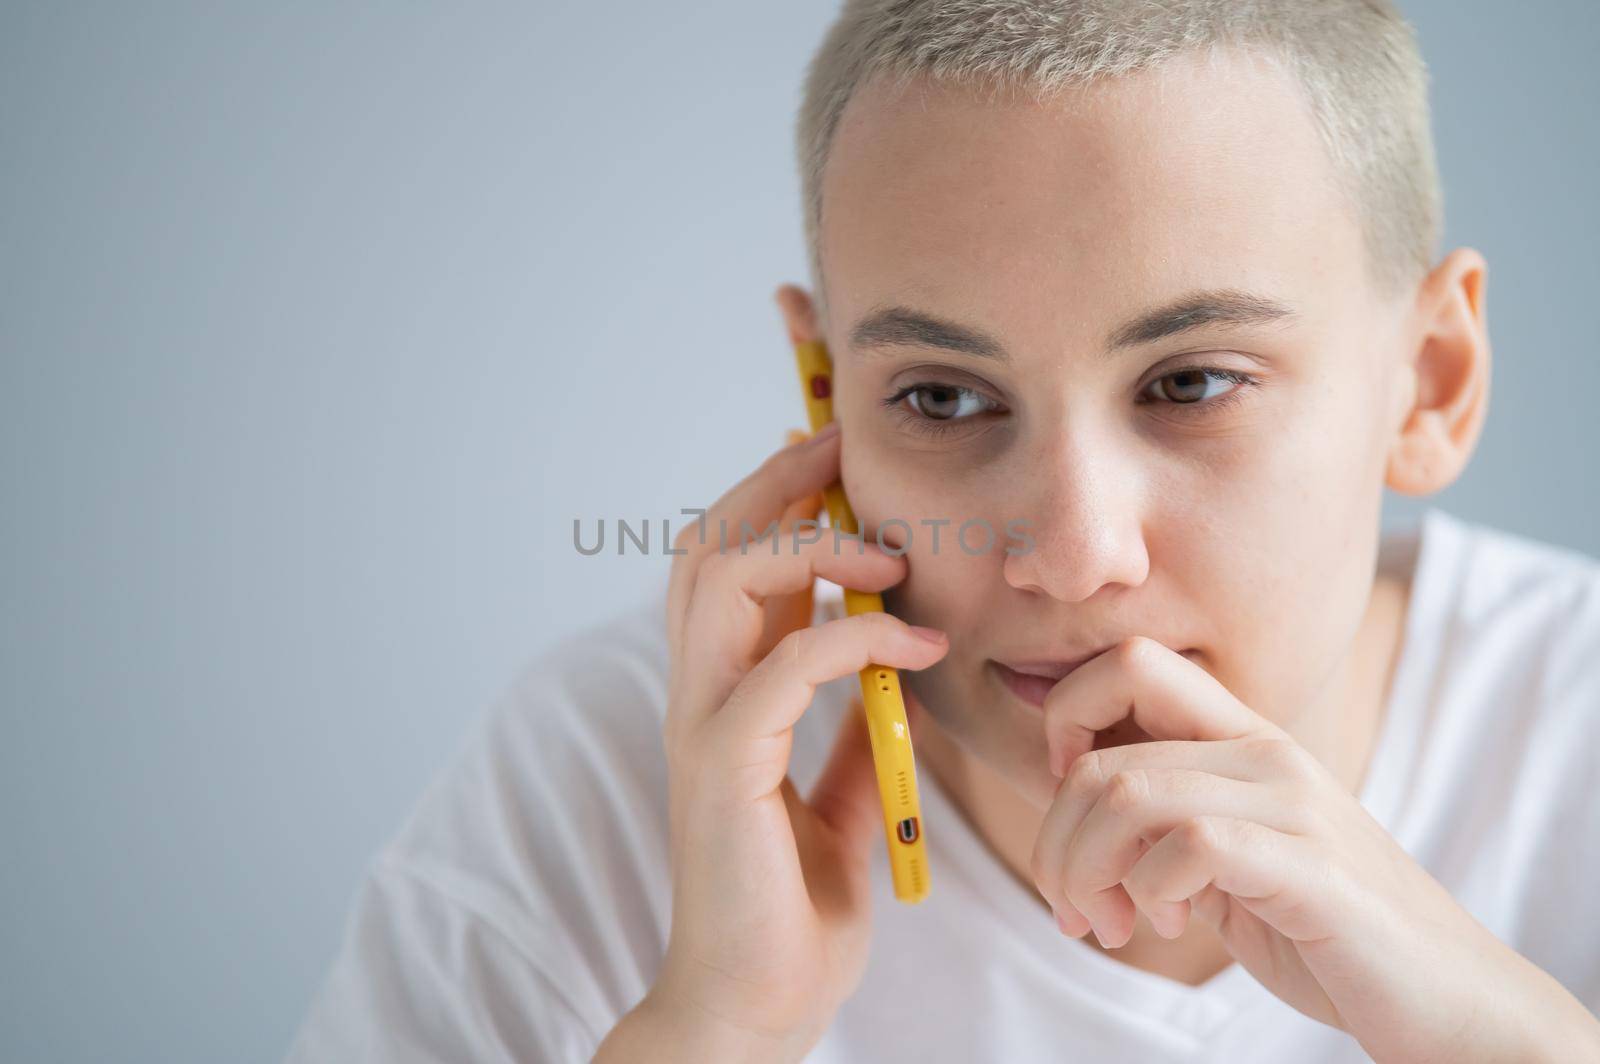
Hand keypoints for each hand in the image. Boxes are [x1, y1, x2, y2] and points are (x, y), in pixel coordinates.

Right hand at [617, 424, 949, 1062]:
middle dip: (775, 482)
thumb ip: (857, 725)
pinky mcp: (721, 769)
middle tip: (844, 447)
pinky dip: (857, 637)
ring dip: (810, 544)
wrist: (757, 1005)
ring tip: (890, 552)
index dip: (776, 496)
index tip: (840, 453)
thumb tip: (900, 663)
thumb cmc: (794, 908)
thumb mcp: (843, 792)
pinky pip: (782, 667)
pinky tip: (921, 642)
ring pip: (720, 581)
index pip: (730, 561)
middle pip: (706, 544)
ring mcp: (701, 726)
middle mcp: (698, 694)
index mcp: (725, 692)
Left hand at [1029, 636, 1599, 1062]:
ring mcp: (1294, 804)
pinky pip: (1189, 845)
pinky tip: (1167, 925)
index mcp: (1242, 737)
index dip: (1065, 722)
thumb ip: (1161, 816)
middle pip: (1101, 755)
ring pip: (1128, 795)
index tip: (1068, 806)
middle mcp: (1267, 752)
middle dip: (1058, 842)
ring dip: (1088, 873)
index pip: (1126, 664)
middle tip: (1074, 905)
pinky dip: (1149, 891)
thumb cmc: (1322, 928)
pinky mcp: (1313, 867)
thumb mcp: (1225, 856)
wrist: (1444, 997)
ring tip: (1109, 924)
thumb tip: (1066, 796)